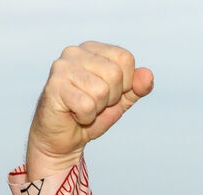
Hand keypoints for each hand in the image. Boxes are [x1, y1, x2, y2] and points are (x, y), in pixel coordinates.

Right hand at [26, 41, 153, 179]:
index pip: (125, 58)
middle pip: (115, 73)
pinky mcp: (54, 86)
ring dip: (97, 107)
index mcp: (92, 49)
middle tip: (95, 103)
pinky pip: (87, 105)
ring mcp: (61, 67)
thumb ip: (137, 87)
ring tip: (84, 108)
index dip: (125, 83)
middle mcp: (74, 52)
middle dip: (111, 97)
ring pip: (101, 90)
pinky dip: (86, 117)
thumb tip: (148, 74)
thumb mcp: (121, 99)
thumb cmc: (92, 114)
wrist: (65, 137)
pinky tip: (75, 114)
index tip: (109, 93)